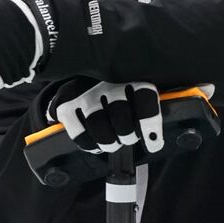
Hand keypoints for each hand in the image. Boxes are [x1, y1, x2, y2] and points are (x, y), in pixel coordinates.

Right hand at [43, 78, 165, 154]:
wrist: (79, 78)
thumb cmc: (117, 91)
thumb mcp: (134, 89)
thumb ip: (147, 106)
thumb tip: (157, 136)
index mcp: (130, 77)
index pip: (143, 98)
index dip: (150, 123)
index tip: (153, 143)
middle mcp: (107, 84)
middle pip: (121, 118)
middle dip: (127, 136)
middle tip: (127, 137)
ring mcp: (85, 95)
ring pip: (100, 130)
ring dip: (110, 143)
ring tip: (112, 142)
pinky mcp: (66, 107)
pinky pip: (81, 136)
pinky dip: (91, 145)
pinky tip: (96, 142)